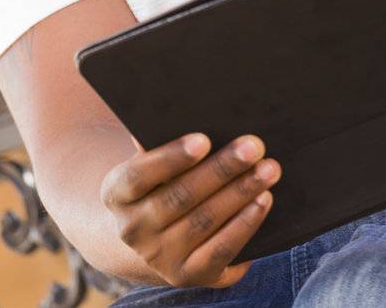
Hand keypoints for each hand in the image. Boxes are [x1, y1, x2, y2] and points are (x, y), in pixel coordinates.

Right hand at [100, 133, 280, 287]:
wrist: (153, 235)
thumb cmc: (160, 181)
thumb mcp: (150, 163)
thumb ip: (158, 143)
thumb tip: (178, 110)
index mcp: (116, 194)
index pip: (138, 175)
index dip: (170, 158)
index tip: (204, 139)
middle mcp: (131, 230)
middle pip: (180, 197)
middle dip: (221, 169)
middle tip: (254, 146)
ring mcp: (158, 257)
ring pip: (204, 222)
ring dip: (240, 193)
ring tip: (268, 170)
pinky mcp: (187, 275)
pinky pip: (220, 251)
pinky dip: (244, 226)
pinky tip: (263, 202)